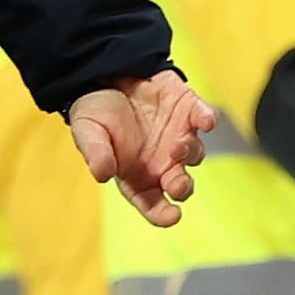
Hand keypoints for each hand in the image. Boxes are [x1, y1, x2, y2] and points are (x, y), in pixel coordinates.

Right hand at [69, 69, 213, 224]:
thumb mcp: (87, 132)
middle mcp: (162, 162)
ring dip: (189, 152)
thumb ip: (95, 153)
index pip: (153, 204)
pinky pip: (204, 118)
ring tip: (176, 144)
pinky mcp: (188, 110)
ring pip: (194, 153)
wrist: (105, 77)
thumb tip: (102, 174)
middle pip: (179, 184)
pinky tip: (206, 120)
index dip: (163, 214)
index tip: (171, 217)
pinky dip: (207, 119)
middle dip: (181, 187)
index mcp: (137, 176)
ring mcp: (178, 136)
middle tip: (177, 184)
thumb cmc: (96, 113)